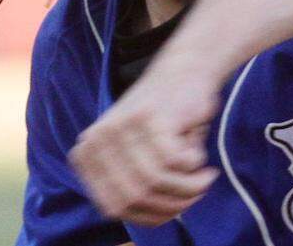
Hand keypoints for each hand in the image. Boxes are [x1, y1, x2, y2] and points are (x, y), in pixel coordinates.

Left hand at [69, 65, 221, 225]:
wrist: (184, 71)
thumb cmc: (165, 122)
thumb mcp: (138, 157)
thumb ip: (132, 188)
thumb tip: (142, 220)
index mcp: (87, 153)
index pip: (113, 206)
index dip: (147, 216)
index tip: (173, 210)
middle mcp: (97, 138)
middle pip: (134, 196)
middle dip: (172, 205)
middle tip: (196, 193)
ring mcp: (121, 125)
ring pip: (155, 180)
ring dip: (188, 187)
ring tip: (204, 177)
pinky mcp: (149, 116)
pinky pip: (174, 161)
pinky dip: (193, 165)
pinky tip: (200, 155)